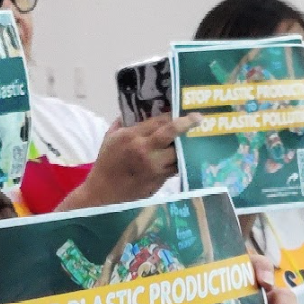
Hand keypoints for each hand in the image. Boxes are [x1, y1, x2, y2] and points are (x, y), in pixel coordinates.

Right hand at [77, 114, 202, 205]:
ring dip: (187, 145)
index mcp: (132, 137)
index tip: (181, 109)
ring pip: (178, 153)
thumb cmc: (106, 164)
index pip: (159, 121)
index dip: (173, 114)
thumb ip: (122, 123)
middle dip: (187, 124)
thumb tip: (136, 110)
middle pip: (173, 134)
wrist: (104, 194)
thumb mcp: (110, 138)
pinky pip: (176, 168)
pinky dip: (181, 161)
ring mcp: (154, 167)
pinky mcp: (159, 180)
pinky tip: (187, 156)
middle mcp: (145, 150)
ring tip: (195, 138)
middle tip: (199, 118)